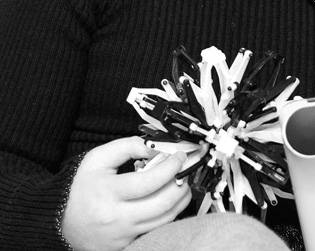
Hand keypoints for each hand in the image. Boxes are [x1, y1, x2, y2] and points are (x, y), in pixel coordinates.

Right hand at [62, 136, 191, 250]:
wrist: (57, 219)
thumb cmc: (80, 187)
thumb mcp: (99, 158)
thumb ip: (129, 146)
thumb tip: (157, 147)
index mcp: (108, 192)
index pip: (151, 181)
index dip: (172, 166)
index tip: (179, 156)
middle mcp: (116, 217)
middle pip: (163, 203)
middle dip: (181, 183)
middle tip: (183, 170)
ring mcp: (122, 235)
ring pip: (165, 219)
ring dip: (180, 199)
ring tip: (179, 183)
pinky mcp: (125, 245)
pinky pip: (156, 231)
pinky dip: (168, 215)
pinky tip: (167, 201)